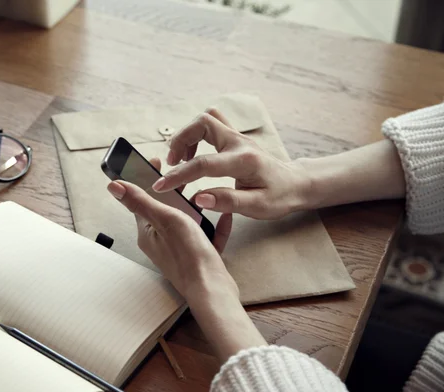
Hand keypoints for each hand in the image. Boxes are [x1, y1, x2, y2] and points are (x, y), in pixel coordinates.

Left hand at [107, 166, 266, 360]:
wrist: (213, 290)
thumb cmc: (188, 256)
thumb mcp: (164, 220)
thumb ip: (141, 201)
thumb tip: (114, 186)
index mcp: (148, 233)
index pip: (142, 200)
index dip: (147, 179)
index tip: (156, 162)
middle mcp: (161, 242)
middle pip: (165, 210)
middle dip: (175, 192)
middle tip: (185, 175)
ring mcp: (180, 250)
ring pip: (187, 223)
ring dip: (196, 208)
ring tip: (206, 195)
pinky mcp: (198, 257)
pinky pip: (207, 236)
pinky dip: (215, 226)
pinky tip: (225, 216)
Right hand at [151, 108, 310, 219]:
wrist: (295, 183)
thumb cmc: (278, 197)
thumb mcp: (257, 207)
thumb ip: (227, 202)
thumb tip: (198, 199)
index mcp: (244, 161)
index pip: (204, 164)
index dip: (179, 175)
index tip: (161, 186)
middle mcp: (239, 142)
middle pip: (203, 123)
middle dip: (181, 140)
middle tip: (172, 163)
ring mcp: (237, 136)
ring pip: (206, 118)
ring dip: (187, 134)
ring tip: (180, 159)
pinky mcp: (234, 137)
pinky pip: (211, 123)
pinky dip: (196, 134)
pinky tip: (193, 154)